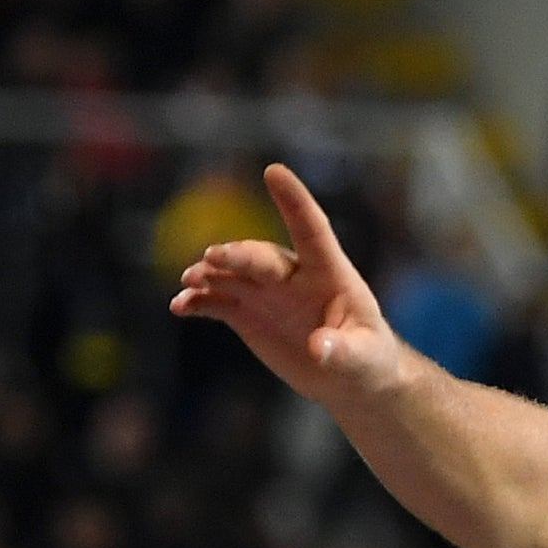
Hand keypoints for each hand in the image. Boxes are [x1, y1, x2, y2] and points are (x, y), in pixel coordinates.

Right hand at [169, 162, 407, 402]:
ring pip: (232, 274)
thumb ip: (343, 350)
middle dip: (237, 254)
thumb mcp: (363, 358)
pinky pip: (216, 301)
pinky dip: (198, 302)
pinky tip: (180, 307)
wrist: (346, 376)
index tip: (274, 172)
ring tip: (191, 282)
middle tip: (213, 257)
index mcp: (330, 274)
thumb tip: (319, 348)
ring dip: (210, 274)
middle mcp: (293, 276)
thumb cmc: (367, 358)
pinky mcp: (246, 313)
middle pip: (262, 257)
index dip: (294, 201)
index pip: (312, 230)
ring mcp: (266, 292)